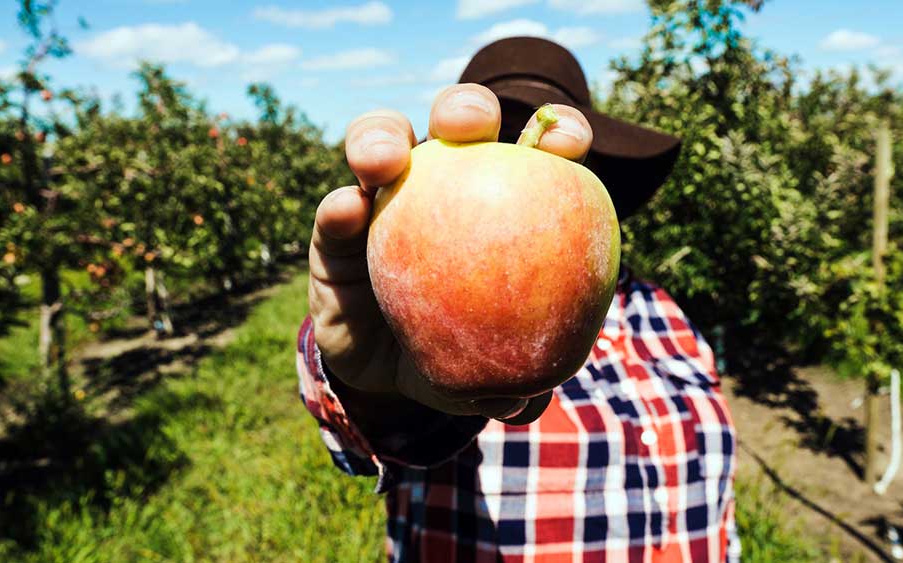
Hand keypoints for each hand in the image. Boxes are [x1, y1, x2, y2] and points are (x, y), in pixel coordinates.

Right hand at [308, 83, 593, 422]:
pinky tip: (347, 211)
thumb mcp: (490, 372)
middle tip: (469, 126)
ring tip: (383, 160)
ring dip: (381, 140)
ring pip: (381, 144)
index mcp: (504, 203)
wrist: (395, 377)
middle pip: (456, 127)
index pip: (537, 155)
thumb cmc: (463, 356)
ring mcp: (386, 202)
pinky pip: (333, 213)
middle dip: (466, 110)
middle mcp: (444, 187)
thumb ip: (511, 381)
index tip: (568, 146)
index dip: (557, 135)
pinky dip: (339, 207)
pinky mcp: (337, 232)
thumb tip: (527, 404)